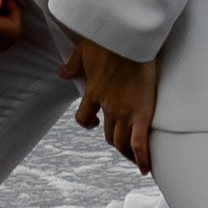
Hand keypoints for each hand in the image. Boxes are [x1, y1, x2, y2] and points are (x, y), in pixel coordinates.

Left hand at [59, 35, 159, 176]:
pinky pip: (139, 143)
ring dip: (125, 152)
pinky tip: (145, 169)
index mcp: (93, 92)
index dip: (87, 123)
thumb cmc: (107, 40)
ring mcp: (125, 112)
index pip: (83, 117)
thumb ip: (72, 65)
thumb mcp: (83, 51)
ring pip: (121, 142)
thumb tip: (62, 73)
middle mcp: (107, 106)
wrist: (129, 38)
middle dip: (113, 140)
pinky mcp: (142, 113)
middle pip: (107, 134)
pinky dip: (142, 158)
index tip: (94, 123)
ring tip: (133, 158)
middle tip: (120, 144)